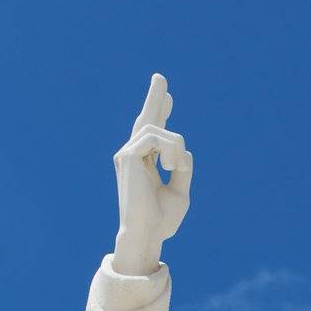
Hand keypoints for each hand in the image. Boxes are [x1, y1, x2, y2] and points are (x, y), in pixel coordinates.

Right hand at [112, 73, 192, 275]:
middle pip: (144, 120)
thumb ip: (182, 168)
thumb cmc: (162, 220)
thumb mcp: (180, 191)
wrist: (148, 233)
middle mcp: (133, 157)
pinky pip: (155, 137)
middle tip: (160, 77)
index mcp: (146, 165)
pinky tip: (172, 167)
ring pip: (157, 129)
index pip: (153, 135)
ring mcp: (127, 155)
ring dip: (175, 146)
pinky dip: (170, 150)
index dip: (161, 113)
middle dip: (155, 98)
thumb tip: (183, 148)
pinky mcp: (127, 156)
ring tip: (177, 168)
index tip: (169, 97)